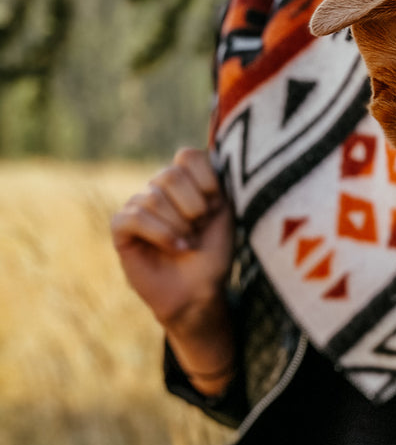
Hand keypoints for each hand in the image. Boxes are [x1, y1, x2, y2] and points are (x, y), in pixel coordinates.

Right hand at [111, 148, 234, 331]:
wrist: (199, 292)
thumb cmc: (213, 255)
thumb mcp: (225, 215)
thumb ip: (217, 181)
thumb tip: (210, 152)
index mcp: (186, 182)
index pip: (188, 156)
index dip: (205, 180)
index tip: (215, 205)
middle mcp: (160, 189)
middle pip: (169, 175)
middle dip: (192, 207)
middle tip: (198, 229)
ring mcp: (138, 206)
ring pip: (152, 197)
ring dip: (178, 226)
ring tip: (188, 245)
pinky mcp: (121, 227)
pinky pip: (135, 217)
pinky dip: (160, 234)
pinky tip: (175, 248)